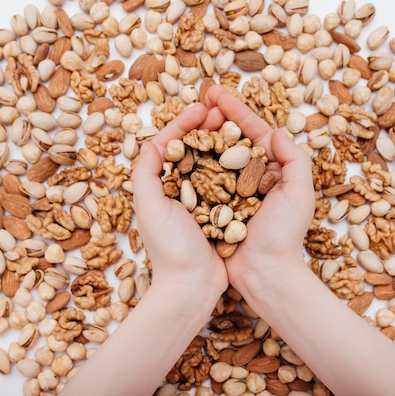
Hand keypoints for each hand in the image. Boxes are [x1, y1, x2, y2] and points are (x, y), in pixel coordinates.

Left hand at [131, 103, 227, 302]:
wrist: (192, 287)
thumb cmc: (170, 249)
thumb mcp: (150, 207)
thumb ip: (146, 174)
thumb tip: (149, 141)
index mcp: (160, 187)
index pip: (169, 144)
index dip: (185, 123)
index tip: (203, 108)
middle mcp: (179, 191)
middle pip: (192, 149)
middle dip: (207, 128)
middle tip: (224, 111)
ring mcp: (200, 201)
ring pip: (212, 162)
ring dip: (222, 142)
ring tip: (237, 126)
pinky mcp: (219, 212)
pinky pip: (228, 182)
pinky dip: (235, 166)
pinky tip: (248, 154)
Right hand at [203, 85, 315, 297]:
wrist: (264, 274)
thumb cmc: (283, 236)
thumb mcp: (299, 194)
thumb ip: (294, 160)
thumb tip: (274, 131)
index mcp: (272, 169)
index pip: (252, 130)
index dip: (234, 109)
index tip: (215, 92)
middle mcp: (250, 176)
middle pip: (231, 137)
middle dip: (216, 116)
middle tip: (200, 98)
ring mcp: (230, 189)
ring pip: (214, 154)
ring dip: (203, 134)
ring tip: (189, 118)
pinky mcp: (214, 205)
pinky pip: (200, 179)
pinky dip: (192, 162)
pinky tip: (180, 150)